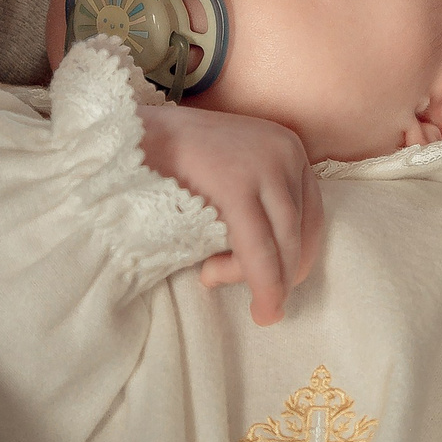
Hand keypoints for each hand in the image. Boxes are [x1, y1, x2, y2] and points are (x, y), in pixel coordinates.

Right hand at [135, 103, 323, 324]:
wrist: (129, 134)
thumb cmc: (175, 161)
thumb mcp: (232, 175)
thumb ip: (258, 206)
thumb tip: (279, 268)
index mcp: (288, 147)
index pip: (311, 216)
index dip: (298, 257)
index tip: (279, 284)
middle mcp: (287, 152)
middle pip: (301, 232)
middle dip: (280, 275)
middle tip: (262, 306)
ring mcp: (265, 166)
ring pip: (283, 245)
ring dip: (262, 281)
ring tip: (233, 293)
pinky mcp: (238, 185)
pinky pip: (257, 250)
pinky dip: (257, 281)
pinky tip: (241, 295)